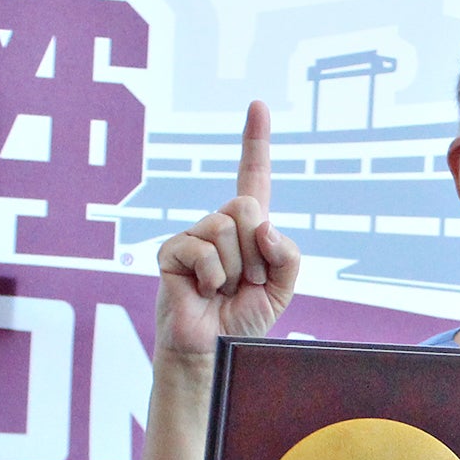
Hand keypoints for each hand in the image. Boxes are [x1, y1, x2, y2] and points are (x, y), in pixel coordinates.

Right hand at [154, 100, 300, 364]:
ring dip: (237, 269)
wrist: (213, 353)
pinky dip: (213, 277)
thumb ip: (287, 255)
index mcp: (248, 230)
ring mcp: (193, 236)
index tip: (258, 106)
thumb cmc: (243, 321)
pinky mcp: (172, 252)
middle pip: (246, 205)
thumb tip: (264, 226)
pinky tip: (204, 292)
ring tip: (224, 290)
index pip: (252, 178)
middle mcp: (219, 225)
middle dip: (257, 251)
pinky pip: (204, 250)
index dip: (255, 143)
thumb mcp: (282, 290)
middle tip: (248, 281)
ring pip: (227, 227)